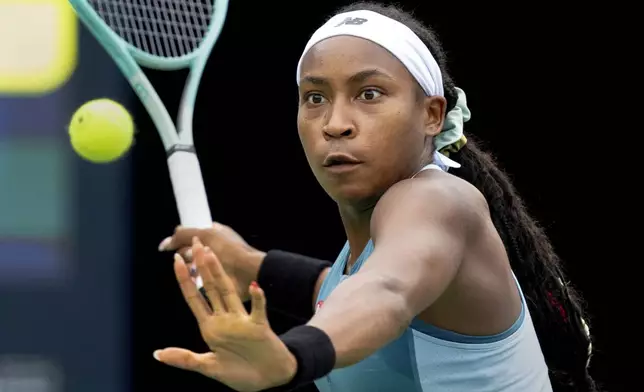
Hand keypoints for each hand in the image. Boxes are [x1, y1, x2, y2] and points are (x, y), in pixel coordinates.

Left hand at [154, 238, 296, 391]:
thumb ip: (184, 359)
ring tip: (212, 255)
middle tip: (196, 243)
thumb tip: (157, 354)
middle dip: (202, 266)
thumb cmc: (241, 373)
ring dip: (220, 274)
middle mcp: (225, 319)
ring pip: (229, 292)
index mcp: (210, 327)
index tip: (176, 261)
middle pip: (211, 288)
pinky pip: (258, 310)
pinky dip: (258, 298)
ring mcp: (242, 321)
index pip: (194, 298)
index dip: (185, 280)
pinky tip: (253, 286)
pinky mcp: (259, 326)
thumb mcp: (209, 367)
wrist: (268, 379)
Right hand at [159, 222, 264, 301]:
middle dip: (188, 253)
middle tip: (190, 256)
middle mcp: (216, 249)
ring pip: (194, 266)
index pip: (195, 234)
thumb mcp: (206, 234)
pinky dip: (195, 279)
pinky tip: (194, 279)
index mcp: (217, 234)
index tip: (178, 242)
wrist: (247, 272)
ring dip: (191, 267)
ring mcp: (216, 266)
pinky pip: (199, 280)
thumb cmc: (229, 250)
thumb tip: (164, 244)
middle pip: (192, 251)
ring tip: (192, 269)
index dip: (186, 238)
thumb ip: (183, 235)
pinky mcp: (216, 281)